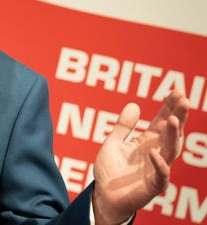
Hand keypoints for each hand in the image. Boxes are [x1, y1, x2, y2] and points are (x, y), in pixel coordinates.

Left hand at [91, 89, 188, 224]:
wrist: (104, 196)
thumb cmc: (110, 171)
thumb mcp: (112, 143)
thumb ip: (122, 126)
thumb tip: (133, 105)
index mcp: (147, 142)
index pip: (162, 121)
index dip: (169, 106)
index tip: (177, 90)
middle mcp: (156, 153)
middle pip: (171, 132)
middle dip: (178, 116)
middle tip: (184, 99)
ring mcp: (156, 169)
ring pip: (170, 150)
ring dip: (172, 135)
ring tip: (172, 119)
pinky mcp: (153, 185)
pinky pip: (160, 175)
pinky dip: (158, 164)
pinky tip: (154, 153)